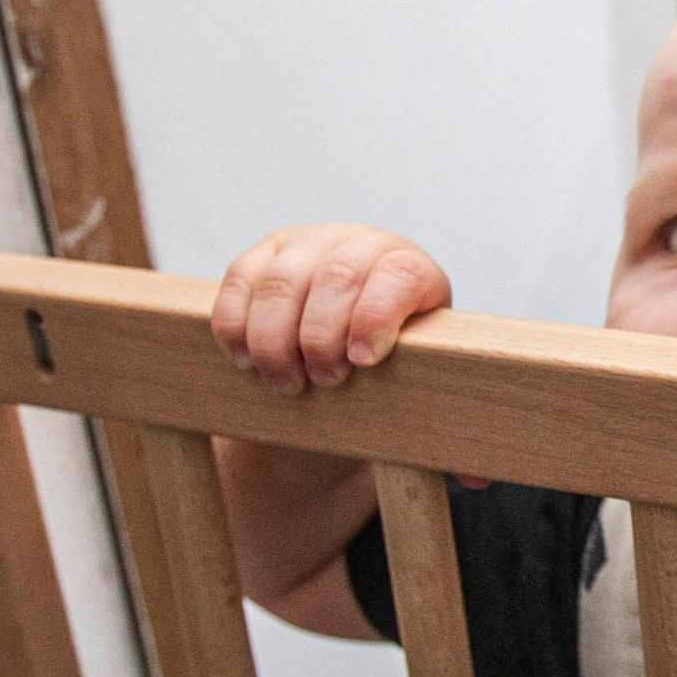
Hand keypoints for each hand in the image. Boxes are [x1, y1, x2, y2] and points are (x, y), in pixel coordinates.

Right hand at [212, 226, 452, 392]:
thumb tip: (439, 433)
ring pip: (280, 282)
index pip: (399, 275)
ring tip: (286, 383)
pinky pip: (239, 281)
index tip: (362, 360)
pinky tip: (247, 361)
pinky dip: (237, 327)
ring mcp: (309, 243)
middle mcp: (360, 244)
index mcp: (409, 267)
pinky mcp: (264, 254)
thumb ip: (427, 379)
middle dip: (322, 339)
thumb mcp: (418, 364)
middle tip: (324, 382)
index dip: (376, 317)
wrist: (351, 339)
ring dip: (275, 341)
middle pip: (335, 278)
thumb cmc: (389, 360)